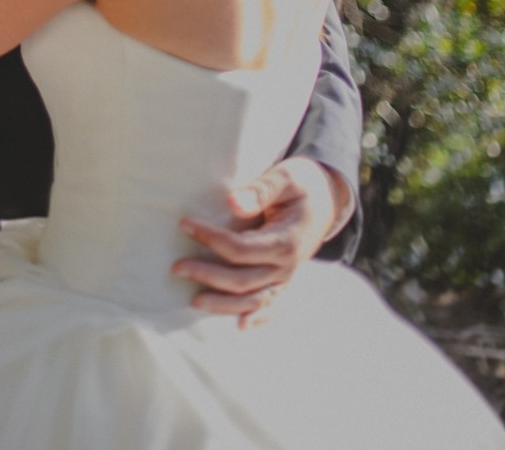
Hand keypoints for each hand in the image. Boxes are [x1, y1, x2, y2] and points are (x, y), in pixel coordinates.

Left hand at [172, 157, 350, 326]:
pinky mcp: (286, 281)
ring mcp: (288, 277)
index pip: (240, 248)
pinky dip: (257, 319)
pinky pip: (272, 306)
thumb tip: (232, 202)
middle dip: (208, 275)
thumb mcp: (285, 177)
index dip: (211, 239)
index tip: (185, 224)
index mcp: (286, 241)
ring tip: (194, 302)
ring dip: (223, 304)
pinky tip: (239, 327)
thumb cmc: (301, 183)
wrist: (327, 198)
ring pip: (254, 301)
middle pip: (242, 280)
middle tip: (177, 267)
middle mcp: (287, 266)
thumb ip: (260, 191)